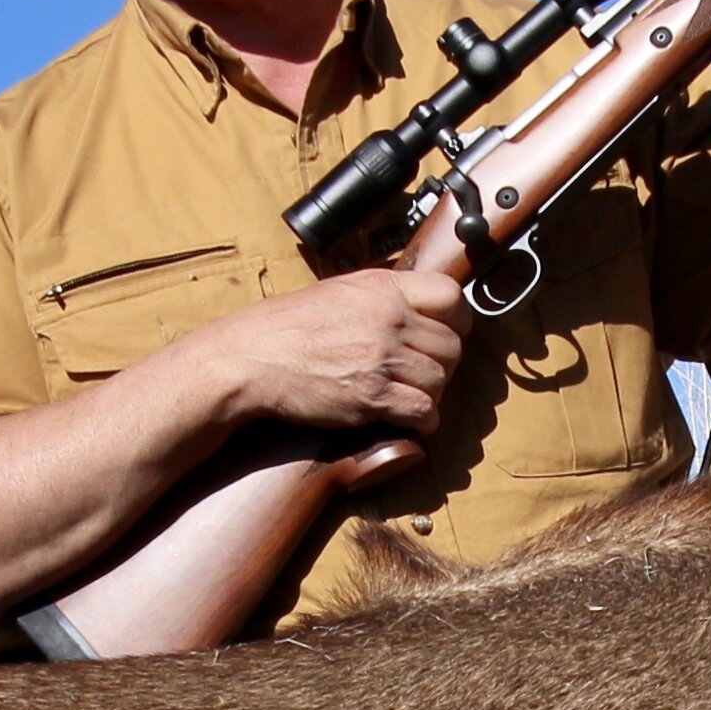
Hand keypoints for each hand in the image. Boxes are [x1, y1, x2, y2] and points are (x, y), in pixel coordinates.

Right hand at [196, 229, 474, 440]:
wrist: (253, 358)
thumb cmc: (287, 326)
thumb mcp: (339, 291)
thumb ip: (380, 296)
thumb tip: (414, 306)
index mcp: (383, 288)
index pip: (450, 295)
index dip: (457, 319)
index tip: (450, 332)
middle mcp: (389, 320)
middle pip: (451, 345)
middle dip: (444, 363)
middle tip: (424, 373)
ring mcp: (382, 359)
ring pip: (440, 380)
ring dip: (431, 393)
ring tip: (411, 396)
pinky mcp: (373, 397)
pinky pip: (423, 412)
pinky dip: (423, 421)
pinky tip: (410, 420)